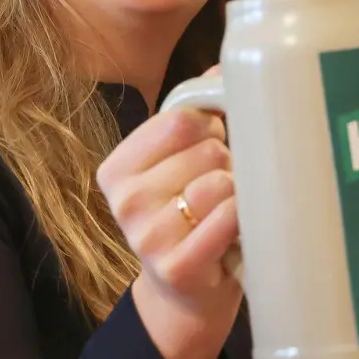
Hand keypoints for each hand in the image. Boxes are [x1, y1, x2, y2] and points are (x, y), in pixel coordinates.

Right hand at [98, 90, 241, 358]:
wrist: (188, 295)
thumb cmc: (191, 217)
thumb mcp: (180, 165)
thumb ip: (196, 115)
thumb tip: (226, 63)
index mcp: (116, 169)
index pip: (181, 118)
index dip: (212, 128)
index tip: (212, 150)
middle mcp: (124, 200)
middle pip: (207, 149)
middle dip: (227, 165)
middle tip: (219, 194)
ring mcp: (146, 235)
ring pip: (220, 181)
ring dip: (239, 194)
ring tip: (227, 215)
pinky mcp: (176, 266)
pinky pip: (228, 217)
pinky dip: (243, 219)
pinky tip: (237, 232)